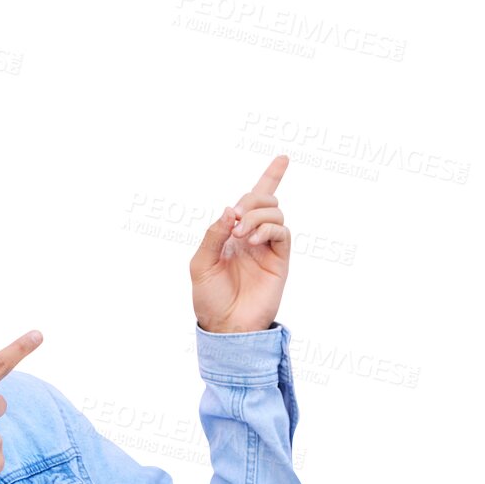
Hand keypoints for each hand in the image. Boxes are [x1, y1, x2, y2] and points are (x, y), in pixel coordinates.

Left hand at [189, 154, 289, 332]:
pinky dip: (267, 228)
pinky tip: (252, 239)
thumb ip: (213, 234)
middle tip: (234, 219)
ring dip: (256, 215)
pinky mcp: (280, 260)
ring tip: (241, 234)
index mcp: (233, 232)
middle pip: (264, 199)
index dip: (270, 177)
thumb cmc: (209, 297)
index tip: (284, 158)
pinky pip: (282, 232)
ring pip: (275, 212)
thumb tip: (230, 210)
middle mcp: (253, 235)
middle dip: (250, 200)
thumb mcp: (200, 262)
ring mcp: (268, 247)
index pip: (253, 200)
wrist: (225, 325)